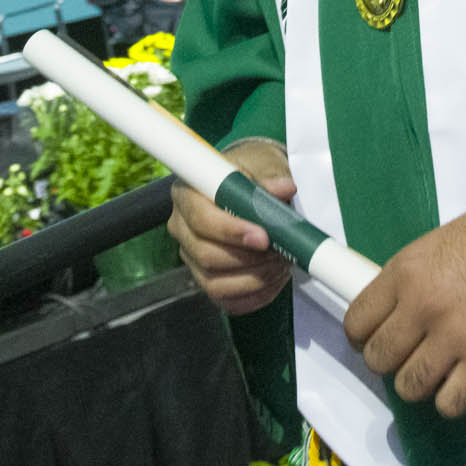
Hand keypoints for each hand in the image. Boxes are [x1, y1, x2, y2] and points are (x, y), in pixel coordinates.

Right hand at [169, 137, 294, 315]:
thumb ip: (269, 178)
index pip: (201, 219)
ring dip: (255, 278)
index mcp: (187, 194)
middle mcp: (182, 227)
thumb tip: (284, 189)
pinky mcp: (206, 279)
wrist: (252, 186)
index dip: (231, 231)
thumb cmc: (251, 173)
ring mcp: (192, 257)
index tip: (263, 237)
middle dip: (249, 259)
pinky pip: (227, 301)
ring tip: (282, 262)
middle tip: (281, 251)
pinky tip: (275, 279)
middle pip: (206, 255)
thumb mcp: (261, 165)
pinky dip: (256, 295)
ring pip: (215, 283)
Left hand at [344, 199, 465, 418]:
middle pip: (379, 358)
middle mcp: (421, 305)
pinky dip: (453, 401)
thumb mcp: (437, 247)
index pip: (358, 321)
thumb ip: (413, 282)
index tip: (376, 341)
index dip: (363, 338)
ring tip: (438, 375)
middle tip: (411, 358)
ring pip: (410, 386)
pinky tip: (464, 386)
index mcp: (404, 271)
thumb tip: (398, 316)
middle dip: (391, 363)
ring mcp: (453, 335)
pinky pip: (450, 402)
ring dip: (421, 385)